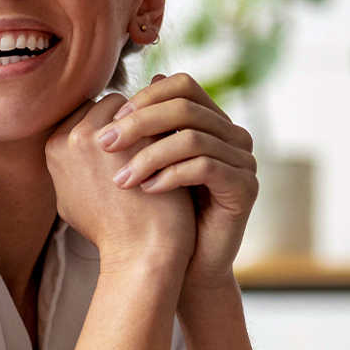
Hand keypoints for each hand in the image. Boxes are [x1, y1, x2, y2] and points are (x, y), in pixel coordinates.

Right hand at [46, 93, 195, 273]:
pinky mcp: (141, 136)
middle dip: (131, 120)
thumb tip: (73, 142)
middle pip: (109, 105)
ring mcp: (106, 135)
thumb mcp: (71, 200)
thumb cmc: (110, 233)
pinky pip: (159, 115)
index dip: (112, 129)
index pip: (86, 113)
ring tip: (166, 148)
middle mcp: (73, 136)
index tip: (131, 149)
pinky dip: (170, 128)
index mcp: (54, 147)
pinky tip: (179, 150)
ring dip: (151, 121)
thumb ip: (70, 165)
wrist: (140, 253)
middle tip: (151, 145)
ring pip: (136, 106)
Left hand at [93, 73, 257, 288]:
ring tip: (120, 179)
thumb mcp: (142, 165)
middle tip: (104, 145)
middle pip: (186, 106)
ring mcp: (243, 160)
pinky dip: (170, 176)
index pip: (181, 85)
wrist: (183, 264)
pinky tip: (146, 191)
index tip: (110, 121)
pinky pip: (206, 168)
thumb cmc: (157, 214)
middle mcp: (231, 135)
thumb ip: (135, 133)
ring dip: (148, 156)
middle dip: (139, 123)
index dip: (145, 98)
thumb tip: (112, 98)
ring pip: (193, 138)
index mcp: (209, 122)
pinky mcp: (245, 187)